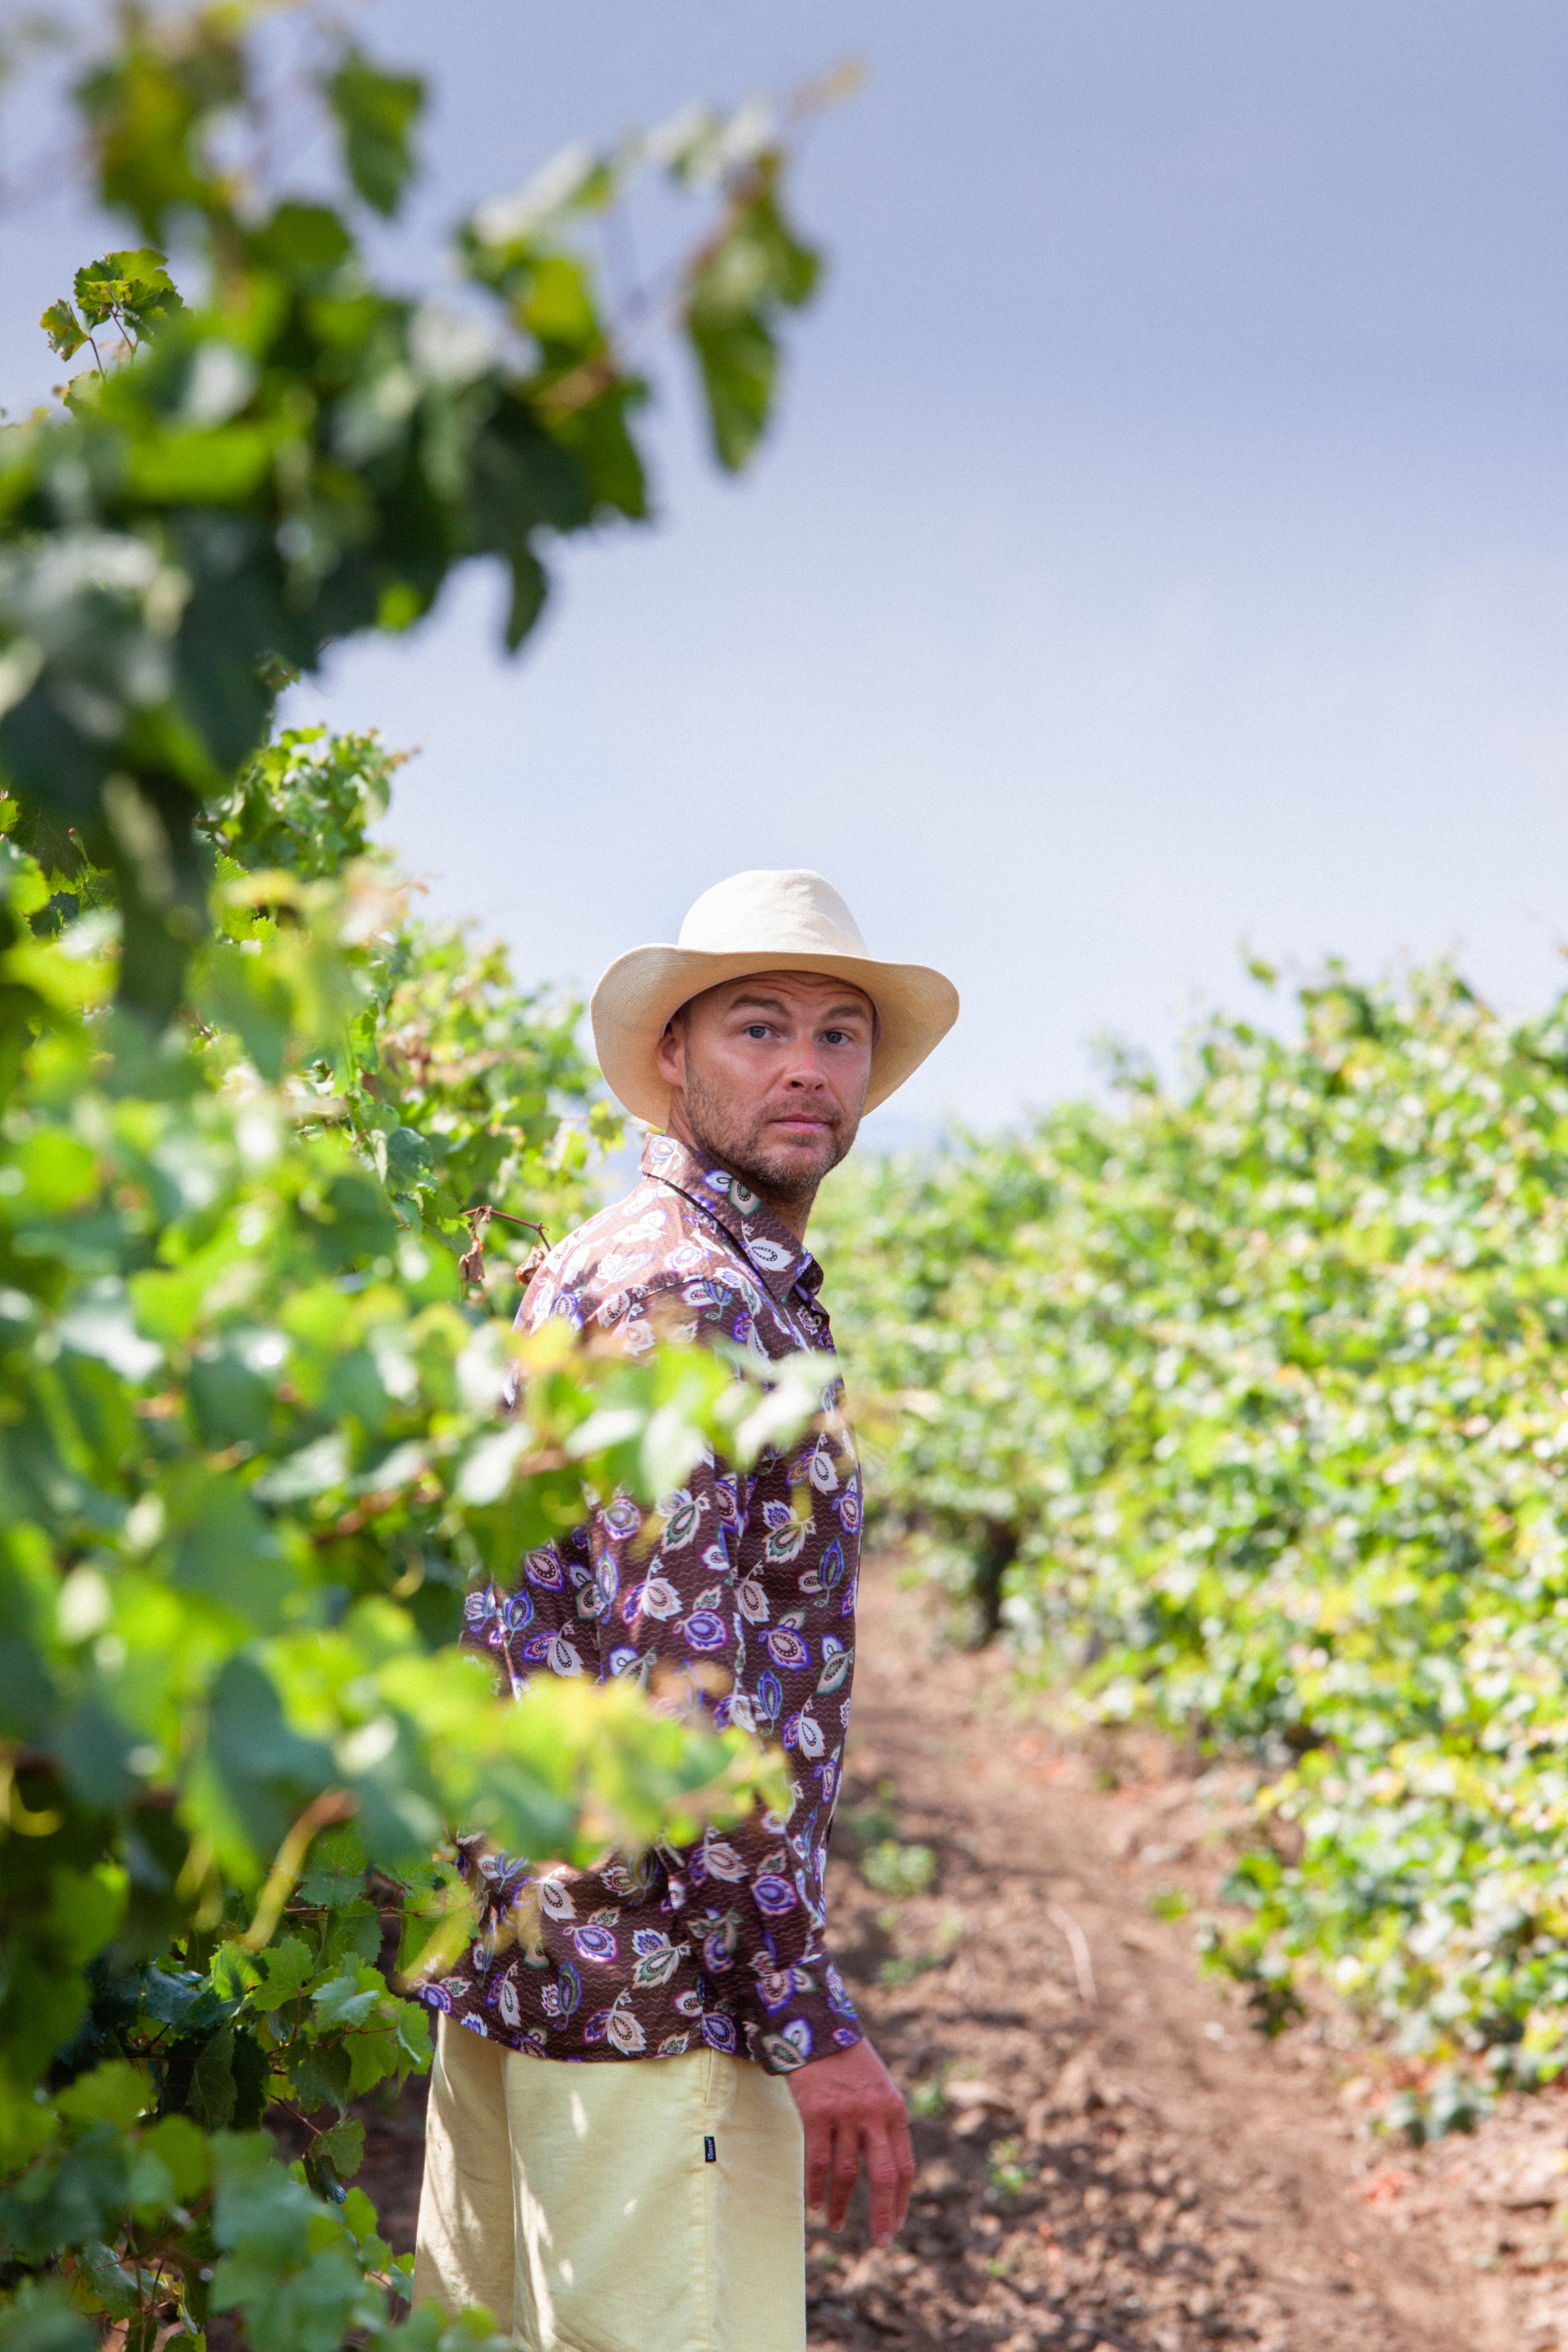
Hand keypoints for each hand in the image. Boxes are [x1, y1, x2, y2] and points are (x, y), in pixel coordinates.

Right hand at [786, 2035, 914, 2246]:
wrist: (817, 2024)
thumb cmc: (848, 2060)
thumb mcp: (878, 2087)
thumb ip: (884, 2122)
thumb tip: (885, 2165)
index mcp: (894, 2110)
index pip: (905, 2165)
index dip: (901, 2200)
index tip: (897, 2225)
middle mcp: (874, 2114)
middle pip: (883, 2175)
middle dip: (883, 2213)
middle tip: (881, 2242)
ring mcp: (846, 2114)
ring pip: (847, 2173)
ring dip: (842, 2205)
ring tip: (836, 2225)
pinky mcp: (817, 2112)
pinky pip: (818, 2161)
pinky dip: (816, 2187)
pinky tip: (814, 2204)